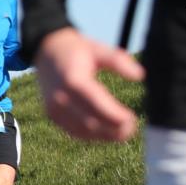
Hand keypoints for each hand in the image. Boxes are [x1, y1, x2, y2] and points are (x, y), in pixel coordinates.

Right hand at [34, 27, 144, 141]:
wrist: (46, 52)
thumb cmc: (75, 51)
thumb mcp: (97, 49)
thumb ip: (117, 60)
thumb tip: (139, 75)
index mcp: (72, 81)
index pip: (97, 106)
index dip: (116, 117)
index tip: (133, 118)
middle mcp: (60, 99)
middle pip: (91, 124)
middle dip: (114, 129)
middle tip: (132, 127)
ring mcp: (54, 110)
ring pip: (84, 132)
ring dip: (105, 135)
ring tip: (123, 130)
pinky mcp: (53, 117)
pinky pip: (75, 132)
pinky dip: (93, 135)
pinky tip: (106, 130)